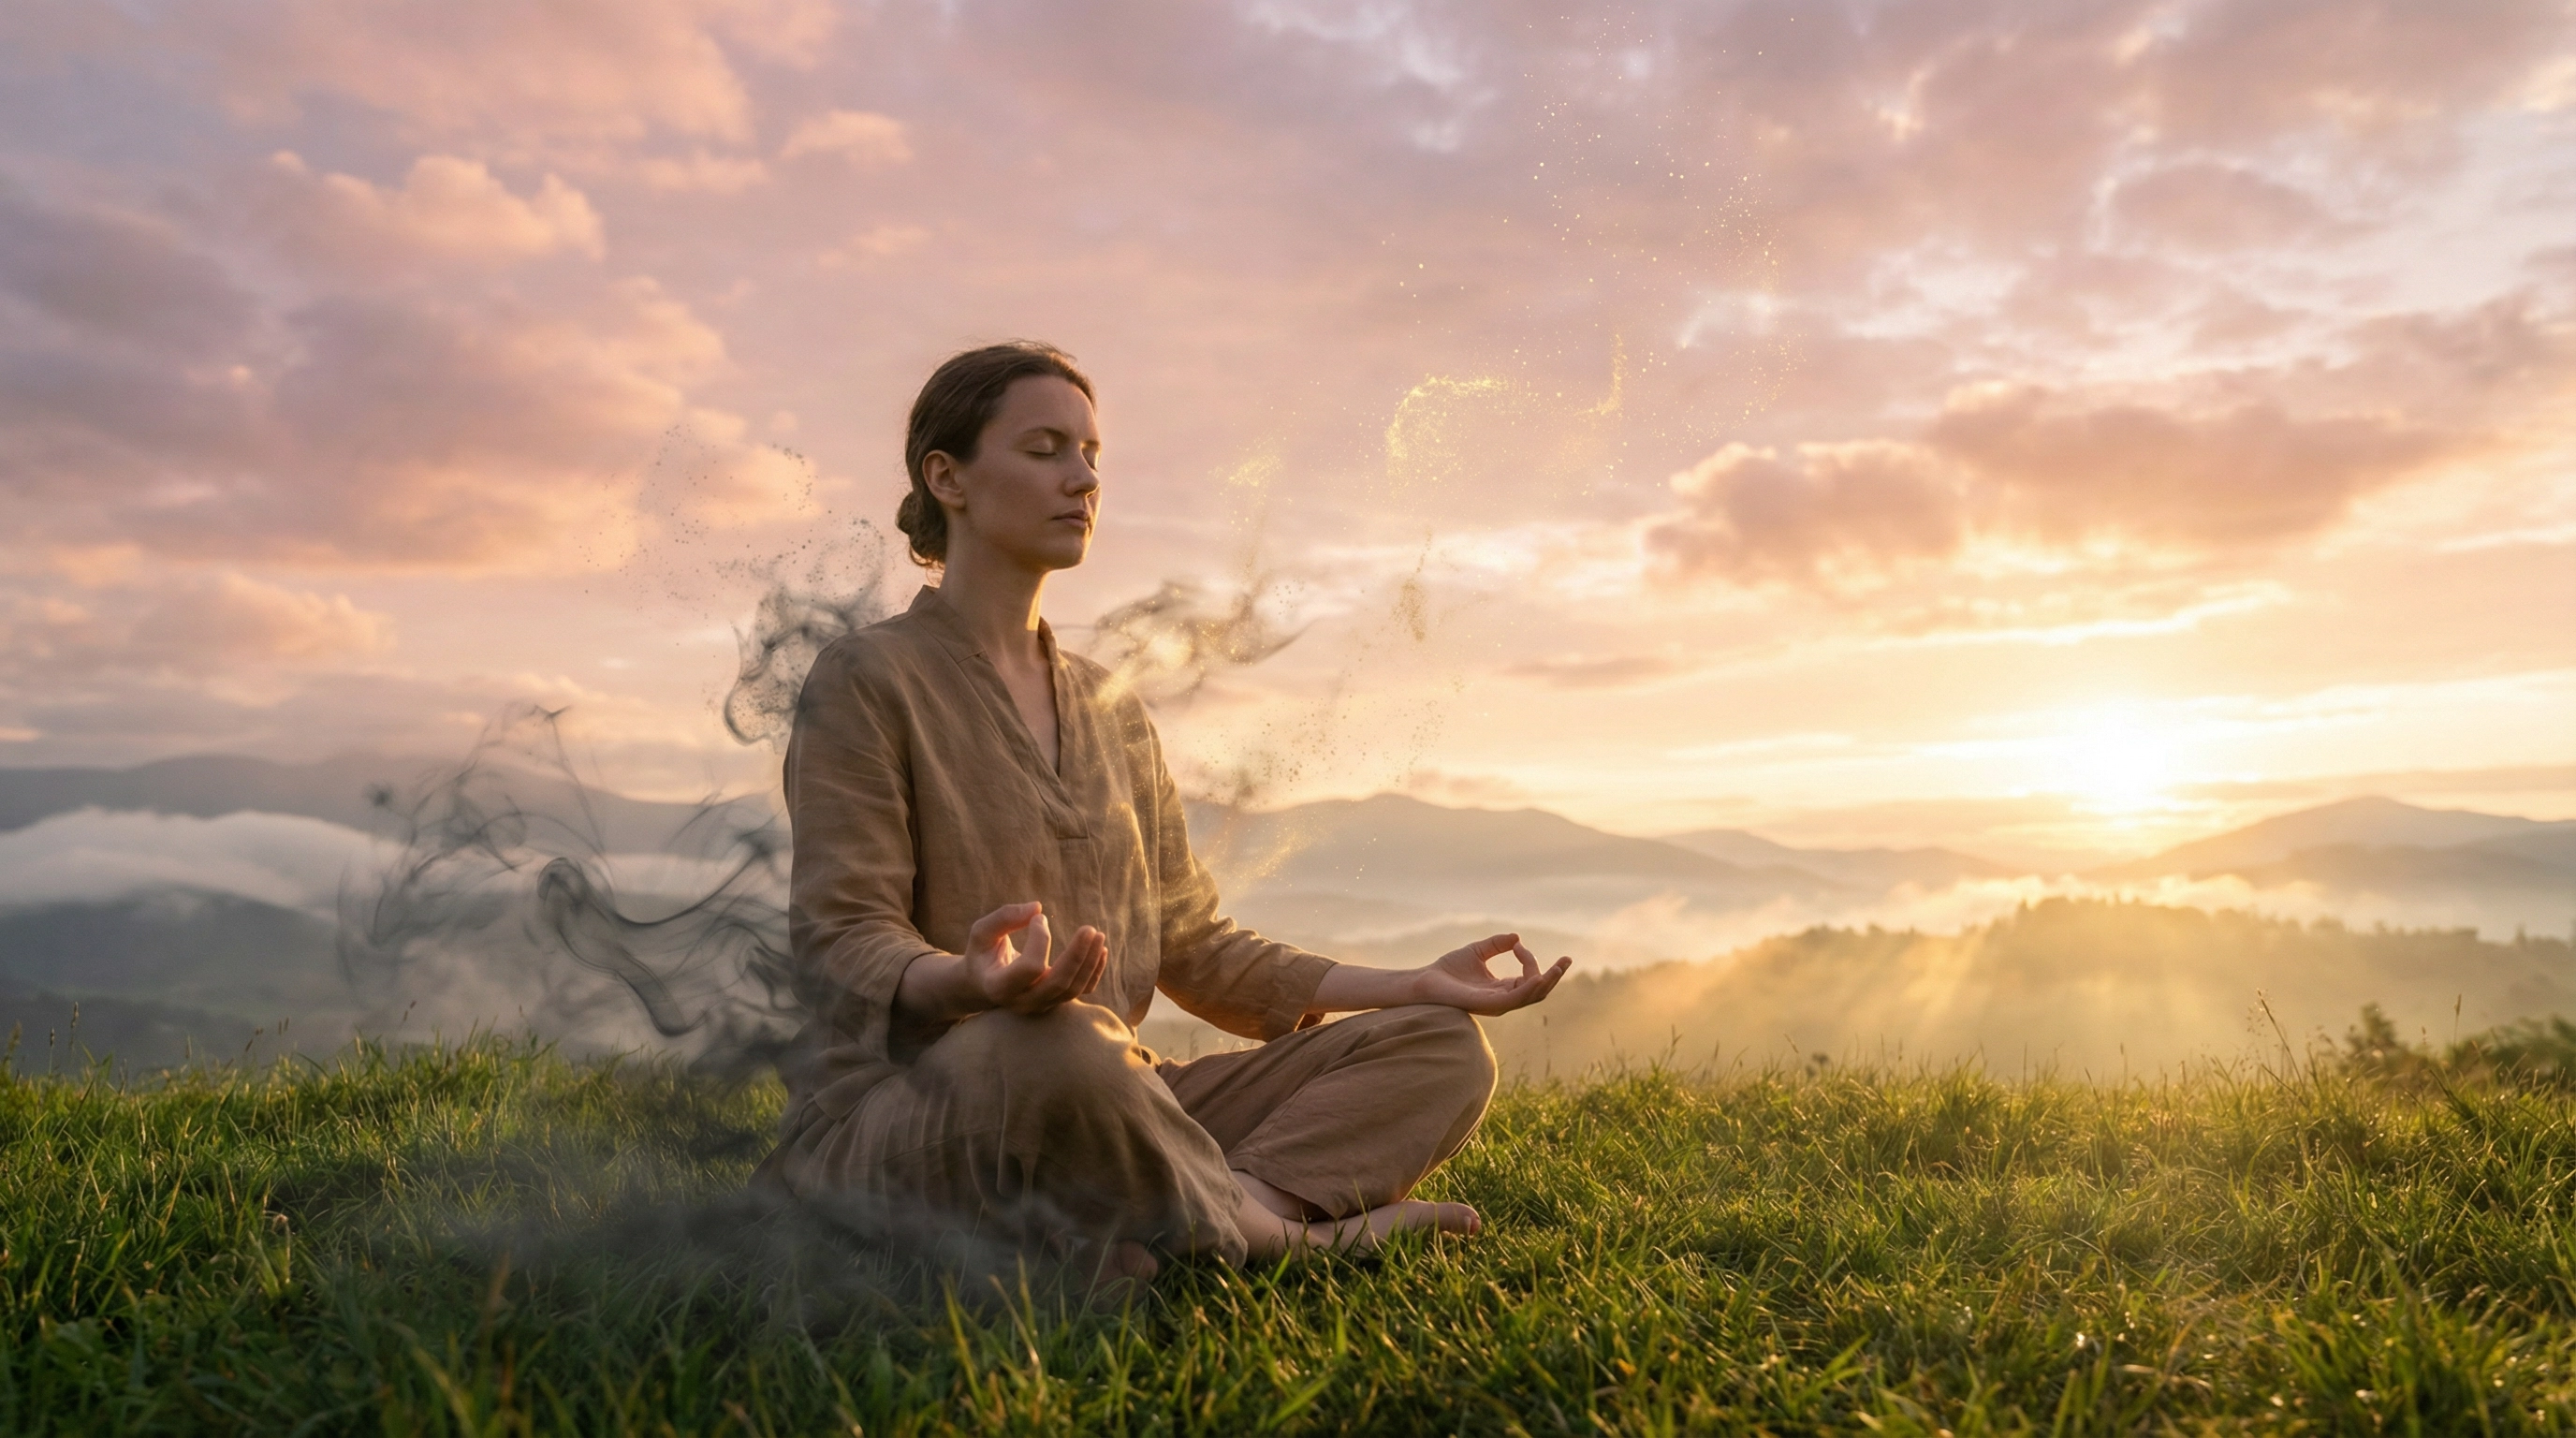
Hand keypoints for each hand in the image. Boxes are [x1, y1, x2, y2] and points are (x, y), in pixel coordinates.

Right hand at [963, 900, 1107, 1014]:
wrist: (983, 986)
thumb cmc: (982, 955)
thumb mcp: (981, 933)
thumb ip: (1004, 918)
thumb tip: (1037, 907)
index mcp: (999, 987)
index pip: (1031, 967)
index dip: (1040, 940)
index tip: (1039, 918)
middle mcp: (1022, 1002)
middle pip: (1059, 983)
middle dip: (1078, 955)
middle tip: (1089, 929)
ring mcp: (1040, 1006)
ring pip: (1073, 990)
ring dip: (1090, 962)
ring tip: (1098, 936)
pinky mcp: (1054, 1003)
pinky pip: (1081, 991)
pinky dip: (1095, 972)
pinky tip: (1101, 950)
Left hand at [1412, 933, 1570, 1015]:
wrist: (1425, 981)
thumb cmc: (1448, 970)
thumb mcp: (1477, 951)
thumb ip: (1496, 945)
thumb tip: (1517, 937)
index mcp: (1502, 988)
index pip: (1529, 978)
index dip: (1529, 959)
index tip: (1516, 945)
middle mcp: (1504, 998)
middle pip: (1538, 991)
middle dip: (1555, 976)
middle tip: (1567, 959)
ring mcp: (1498, 1004)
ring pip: (1533, 996)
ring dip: (1548, 981)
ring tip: (1559, 967)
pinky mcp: (1490, 1004)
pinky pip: (1517, 998)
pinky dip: (1530, 987)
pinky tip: (1539, 976)